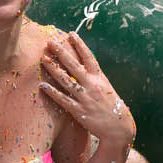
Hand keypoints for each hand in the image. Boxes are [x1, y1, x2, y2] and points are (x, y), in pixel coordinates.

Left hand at [40, 32, 135, 146]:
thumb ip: (95, 77)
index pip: (89, 57)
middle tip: (50, 41)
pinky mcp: (79, 111)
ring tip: (43, 58)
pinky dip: (53, 93)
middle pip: (74, 65)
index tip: (71, 33)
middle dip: (61, 52)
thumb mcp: (106, 88)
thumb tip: (84, 64)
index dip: (80, 45)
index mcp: (100, 78)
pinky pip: (63, 100)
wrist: (119, 129)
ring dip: (53, 69)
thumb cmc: (112, 107)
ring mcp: (85, 98)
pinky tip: (43, 85)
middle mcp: (92, 85)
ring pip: (66, 80)